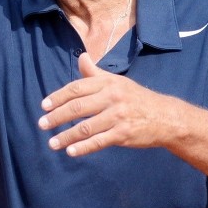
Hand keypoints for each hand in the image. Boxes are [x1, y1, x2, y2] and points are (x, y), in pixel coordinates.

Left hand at [37, 52, 175, 156]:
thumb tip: (81, 57)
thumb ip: (95, 73)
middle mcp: (112, 97)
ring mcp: (118, 116)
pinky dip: (83, 147)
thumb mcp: (117, 82)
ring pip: (86, 127)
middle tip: (42, 124)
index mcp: (108, 83)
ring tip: (52, 143)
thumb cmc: (136, 98)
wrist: (166, 117)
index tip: (44, 106)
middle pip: (77, 107)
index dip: (58, 97)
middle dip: (57, 117)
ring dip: (66, 136)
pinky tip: (70, 151)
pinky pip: (98, 141)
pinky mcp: (124, 134)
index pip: (77, 88)